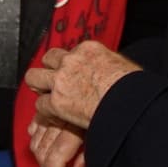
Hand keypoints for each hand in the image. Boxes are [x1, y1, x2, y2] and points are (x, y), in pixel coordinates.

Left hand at [22, 41, 137, 130]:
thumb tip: (115, 72)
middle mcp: (71, 61)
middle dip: (48, 69)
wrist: (127, 101)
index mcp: (89, 50)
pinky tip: (54, 116)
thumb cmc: (133, 87)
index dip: (69, 63)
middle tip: (51, 80)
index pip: (71, 51)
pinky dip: (46, 111)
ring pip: (34, 77)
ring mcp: (60, 80)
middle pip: (48, 58)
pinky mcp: (56, 101)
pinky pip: (40, 104)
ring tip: (44, 96)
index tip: (71, 71)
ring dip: (38, 86)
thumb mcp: (124, 66)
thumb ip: (110, 66)